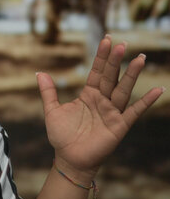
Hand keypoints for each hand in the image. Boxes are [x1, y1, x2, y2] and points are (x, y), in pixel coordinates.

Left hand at [36, 35, 163, 181]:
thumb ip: (48, 92)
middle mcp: (102, 101)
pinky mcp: (119, 125)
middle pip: (110, 77)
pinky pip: (135, 111)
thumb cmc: (62, 136)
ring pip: (123, 90)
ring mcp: (112, 112)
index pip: (97, 72)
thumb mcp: (52, 111)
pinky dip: (146, 101)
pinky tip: (158, 90)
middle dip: (115, 61)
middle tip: (122, 44)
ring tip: (139, 59)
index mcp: (88, 95)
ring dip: (131, 75)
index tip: (107, 39)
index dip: (101, 57)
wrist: (69, 159)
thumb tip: (40, 73)